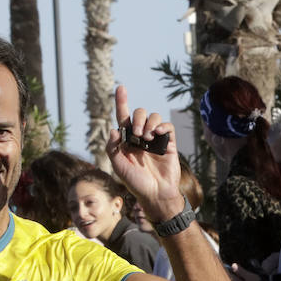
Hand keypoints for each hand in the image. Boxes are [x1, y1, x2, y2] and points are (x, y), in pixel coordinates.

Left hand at [106, 86, 181, 222]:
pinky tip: (157, 135)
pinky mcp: (168, 142)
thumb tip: (113, 129)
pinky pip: (166, 126)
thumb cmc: (135, 182)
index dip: (121, 102)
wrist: (156, 192)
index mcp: (125, 140)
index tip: (120, 87)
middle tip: (136, 134)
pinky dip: (162, 126)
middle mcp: (139, 136)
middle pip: (138, 113)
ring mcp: (154, 138)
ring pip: (153, 116)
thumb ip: (112, 148)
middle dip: (136, 118)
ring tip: (146, 138)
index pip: (122, 117)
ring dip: (148, 123)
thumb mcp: (118, 166)